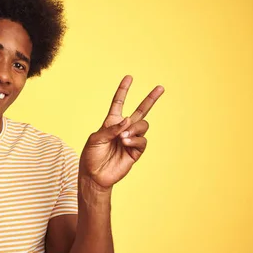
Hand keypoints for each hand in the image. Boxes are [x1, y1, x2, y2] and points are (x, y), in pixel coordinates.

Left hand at [80, 75, 163, 189]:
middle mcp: (123, 129)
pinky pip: (142, 141)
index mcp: (111, 123)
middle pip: (141, 111)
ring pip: (143, 126)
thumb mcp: (96, 139)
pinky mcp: (136, 151)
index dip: (123, 90)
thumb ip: (111, 128)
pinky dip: (135, 140)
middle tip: (160, 88)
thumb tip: (128, 120)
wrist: (94, 175)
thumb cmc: (91, 156)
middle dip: (151, 99)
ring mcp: (131, 139)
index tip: (129, 77)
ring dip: (134, 129)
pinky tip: (126, 143)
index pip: (119, 103)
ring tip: (122, 138)